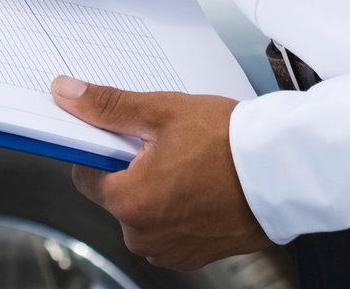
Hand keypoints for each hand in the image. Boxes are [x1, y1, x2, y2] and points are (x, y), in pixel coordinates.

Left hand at [56, 77, 274, 269]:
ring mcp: (170, 250)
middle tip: (169, 144)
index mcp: (127, 202)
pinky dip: (180, 208)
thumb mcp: (161, 112)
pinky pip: (170, 228)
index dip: (103, 148)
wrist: (284, 172)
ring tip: (192, 163)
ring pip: (145, 212)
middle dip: (134, 168)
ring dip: (158, 189)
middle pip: (117, 194)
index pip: (85, 174)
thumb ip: (107, 106)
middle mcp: (143, 236)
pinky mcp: (194, 256)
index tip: (126, 134)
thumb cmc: (228, 142)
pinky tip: (203, 185)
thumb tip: (65, 93)